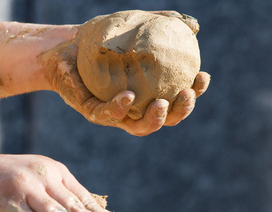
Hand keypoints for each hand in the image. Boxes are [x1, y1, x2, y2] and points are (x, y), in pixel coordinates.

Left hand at [42, 23, 209, 136]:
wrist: (69, 45)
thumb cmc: (105, 39)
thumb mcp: (136, 26)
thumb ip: (164, 24)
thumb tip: (193, 26)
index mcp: (150, 92)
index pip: (178, 98)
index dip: (195, 92)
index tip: (202, 77)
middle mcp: (137, 107)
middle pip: (165, 119)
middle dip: (180, 111)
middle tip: (187, 95)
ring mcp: (116, 113)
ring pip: (140, 127)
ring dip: (155, 120)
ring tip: (162, 105)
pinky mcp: (94, 112)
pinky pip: (109, 115)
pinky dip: (120, 108)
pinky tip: (129, 96)